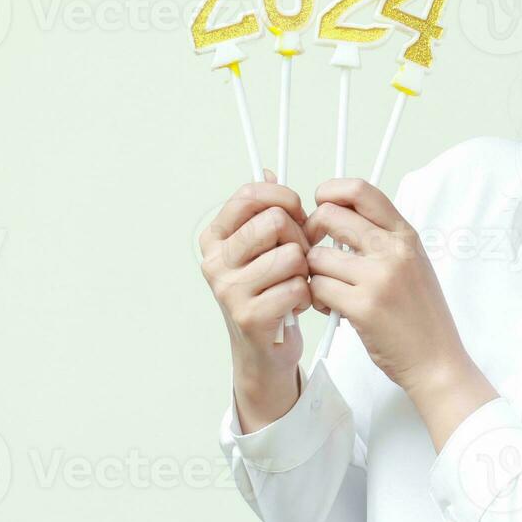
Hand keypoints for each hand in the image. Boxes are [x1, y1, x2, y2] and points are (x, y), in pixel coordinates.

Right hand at [198, 169, 311, 427]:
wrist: (264, 350)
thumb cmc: (268, 291)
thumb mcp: (262, 248)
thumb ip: (264, 210)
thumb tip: (268, 172)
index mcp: (216, 237)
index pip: (251, 194)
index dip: (284, 198)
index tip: (297, 212)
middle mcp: (215, 260)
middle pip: (274, 221)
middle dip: (300, 236)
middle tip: (301, 255)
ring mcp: (228, 289)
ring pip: (291, 255)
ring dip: (305, 270)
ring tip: (297, 283)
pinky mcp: (248, 315)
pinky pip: (297, 287)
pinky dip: (306, 296)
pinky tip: (296, 305)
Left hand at [305, 178, 470, 399]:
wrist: (437, 361)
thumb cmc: (421, 316)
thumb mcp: (412, 265)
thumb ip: (382, 239)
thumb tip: (338, 215)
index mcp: (406, 236)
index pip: (361, 190)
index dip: (331, 191)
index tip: (321, 206)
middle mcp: (395, 250)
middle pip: (330, 216)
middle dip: (310, 232)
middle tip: (314, 252)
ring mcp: (380, 278)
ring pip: (317, 256)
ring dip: (312, 273)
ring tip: (327, 290)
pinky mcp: (363, 307)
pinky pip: (317, 288)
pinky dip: (316, 298)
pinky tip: (330, 308)